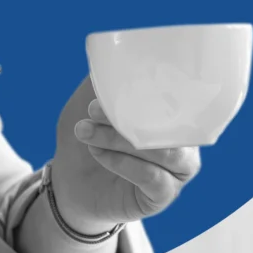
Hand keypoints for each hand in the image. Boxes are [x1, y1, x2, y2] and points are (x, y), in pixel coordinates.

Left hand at [47, 75, 200, 235]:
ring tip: (87, 132)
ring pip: (165, 151)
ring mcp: (177, 171)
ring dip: (121, 139)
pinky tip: (99, 153)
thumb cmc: (88, 138)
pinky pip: (152, 177)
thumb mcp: (89, 102)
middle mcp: (183, 141)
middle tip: (93, 109)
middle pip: (171, 125)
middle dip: (131, 114)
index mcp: (172, 114)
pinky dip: (123, 163)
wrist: (70, 184)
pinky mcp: (164, 196)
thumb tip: (111, 56)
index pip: (181, 97)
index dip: (156, 86)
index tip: (121, 81)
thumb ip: (104, 80)